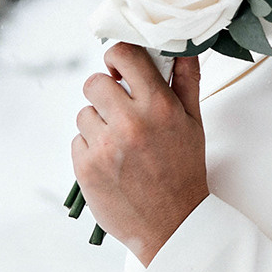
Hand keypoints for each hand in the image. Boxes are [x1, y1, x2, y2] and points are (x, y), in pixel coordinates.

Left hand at [72, 43, 208, 265]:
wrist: (172, 224)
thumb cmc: (184, 171)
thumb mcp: (194, 122)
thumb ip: (186, 80)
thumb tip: (182, 47)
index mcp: (159, 106)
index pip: (124, 55)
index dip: (117, 58)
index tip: (119, 69)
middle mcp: (130, 122)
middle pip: (94, 82)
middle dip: (104, 93)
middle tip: (119, 111)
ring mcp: (105, 145)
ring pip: (84, 113)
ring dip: (97, 124)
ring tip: (120, 145)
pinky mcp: (86, 167)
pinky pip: (77, 141)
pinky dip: (90, 149)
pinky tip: (111, 164)